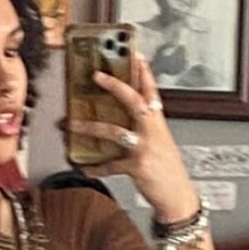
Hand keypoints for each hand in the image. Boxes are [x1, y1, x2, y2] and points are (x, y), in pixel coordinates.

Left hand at [64, 51, 199, 220]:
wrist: (177, 196)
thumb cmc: (168, 170)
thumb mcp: (161, 143)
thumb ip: (146, 129)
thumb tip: (126, 120)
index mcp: (158, 122)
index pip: (151, 91)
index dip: (144, 72)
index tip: (135, 54)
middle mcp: (152, 130)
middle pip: (133, 100)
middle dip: (114, 86)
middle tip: (96, 75)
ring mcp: (144, 147)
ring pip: (114, 131)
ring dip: (89, 127)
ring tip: (71, 125)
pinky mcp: (137, 166)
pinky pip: (110, 165)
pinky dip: (95, 167)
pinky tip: (83, 168)